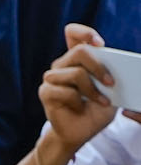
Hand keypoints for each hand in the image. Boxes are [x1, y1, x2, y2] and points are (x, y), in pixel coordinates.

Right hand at [39, 23, 125, 157]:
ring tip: (102, 102)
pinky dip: (79, 101)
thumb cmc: (96, 110)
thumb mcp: (109, 90)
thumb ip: (108, 75)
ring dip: (93, 90)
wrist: (80, 132)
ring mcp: (52, 78)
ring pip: (75, 73)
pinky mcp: (46, 92)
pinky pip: (66, 91)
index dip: (85, 33)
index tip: (99, 43)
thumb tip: (117, 66)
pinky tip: (82, 108)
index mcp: (76, 60)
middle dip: (99, 67)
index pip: (73, 33)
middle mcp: (61, 65)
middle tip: (111, 83)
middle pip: (79, 51)